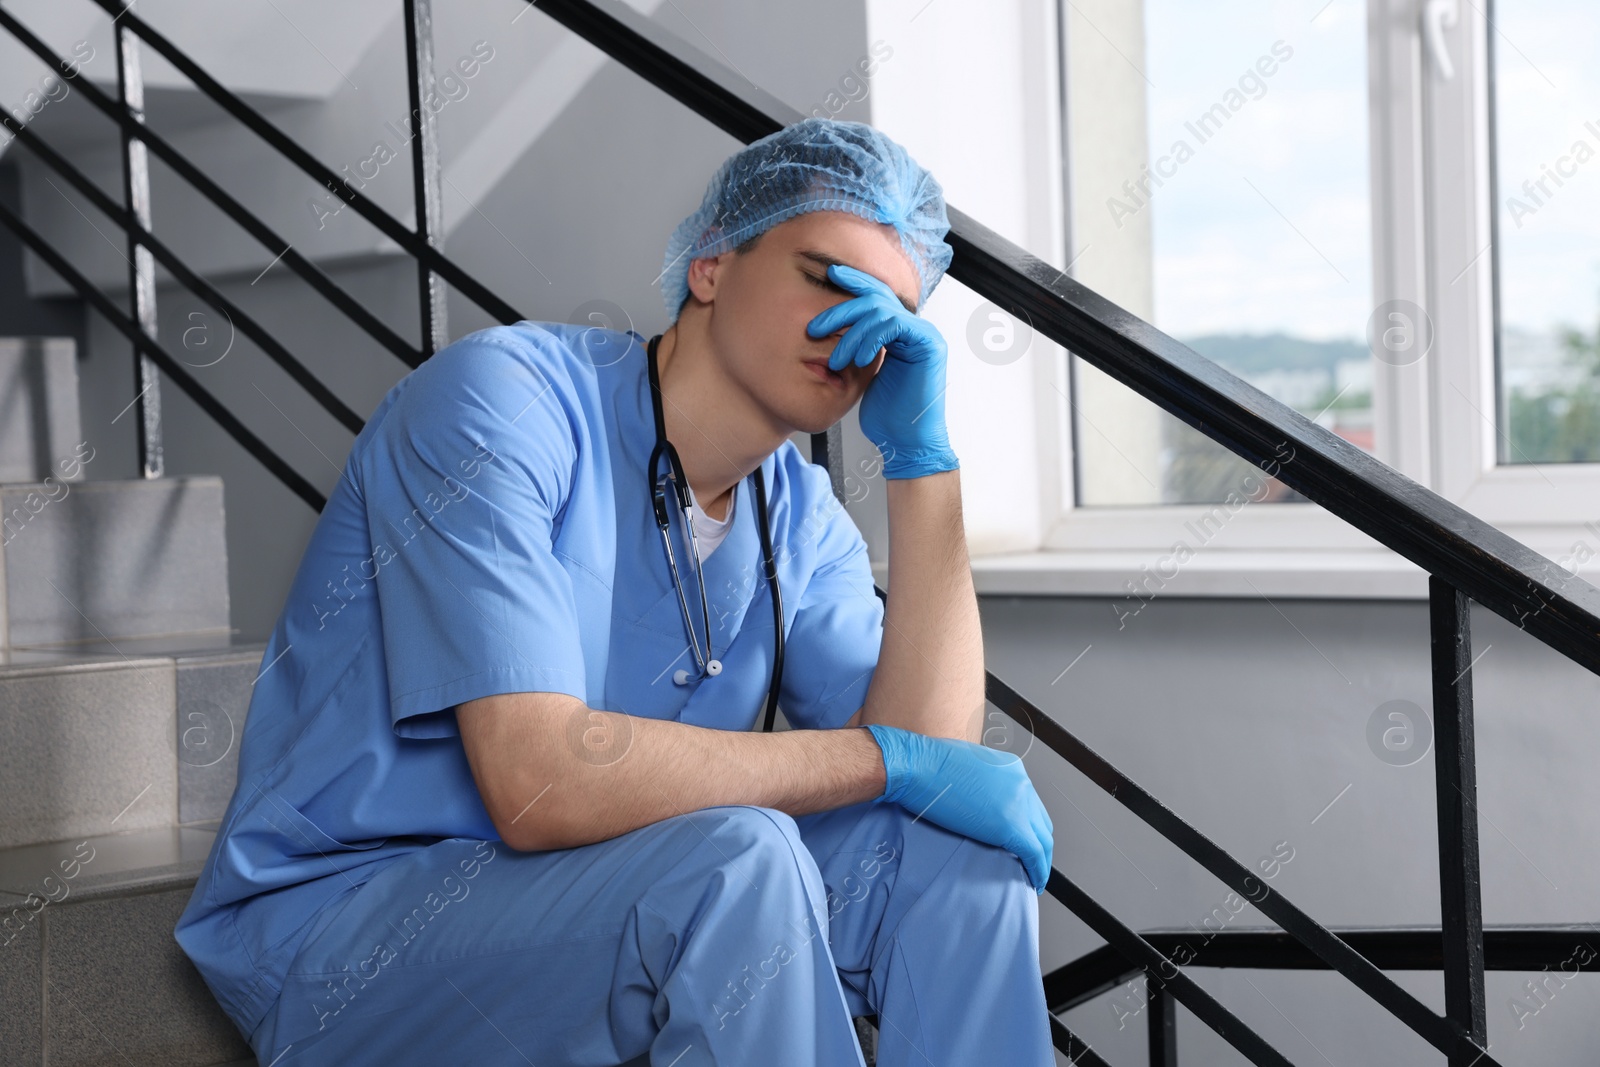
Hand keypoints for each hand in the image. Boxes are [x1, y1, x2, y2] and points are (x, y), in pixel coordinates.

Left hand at [805, 263, 958, 479]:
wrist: (907, 442)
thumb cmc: (887, 416)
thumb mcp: (862, 376)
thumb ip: (857, 348)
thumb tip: (833, 331)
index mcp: (899, 333)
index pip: (875, 298)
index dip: (853, 283)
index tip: (829, 276)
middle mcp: (913, 329)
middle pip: (875, 298)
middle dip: (840, 309)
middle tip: (815, 327)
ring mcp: (923, 334)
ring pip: (881, 310)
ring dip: (851, 333)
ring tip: (836, 359)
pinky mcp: (928, 343)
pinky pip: (894, 324)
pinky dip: (870, 339)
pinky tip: (858, 360)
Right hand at [865, 723, 1054, 893]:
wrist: (918, 767)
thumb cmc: (928, 765)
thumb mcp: (966, 767)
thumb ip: (981, 784)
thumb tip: (979, 802)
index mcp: (1011, 769)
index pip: (1029, 802)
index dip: (1029, 824)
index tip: (1024, 839)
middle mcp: (1021, 783)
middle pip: (1041, 821)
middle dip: (1039, 842)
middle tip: (1032, 861)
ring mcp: (1019, 804)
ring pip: (1043, 839)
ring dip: (1041, 860)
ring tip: (1034, 876)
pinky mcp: (1011, 826)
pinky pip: (1034, 854)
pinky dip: (1037, 870)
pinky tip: (1033, 882)